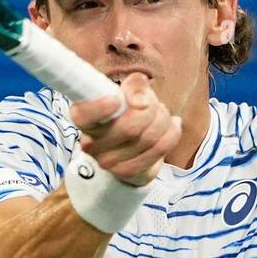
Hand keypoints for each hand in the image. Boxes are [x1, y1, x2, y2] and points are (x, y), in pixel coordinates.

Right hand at [68, 72, 182, 186]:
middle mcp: (91, 144)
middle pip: (130, 126)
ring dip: (163, 118)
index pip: (85, 114)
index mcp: (83, 118)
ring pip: (149, 137)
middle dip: (151, 107)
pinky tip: (172, 125)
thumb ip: (133, 86)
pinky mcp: (129, 172)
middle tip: (152, 101)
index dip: (101, 107)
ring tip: (162, 112)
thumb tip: (141, 90)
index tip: (117, 100)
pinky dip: (172, 132)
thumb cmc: (123, 115)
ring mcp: (109, 162)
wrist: (127, 151)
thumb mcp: (124, 94)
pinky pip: (161, 148)